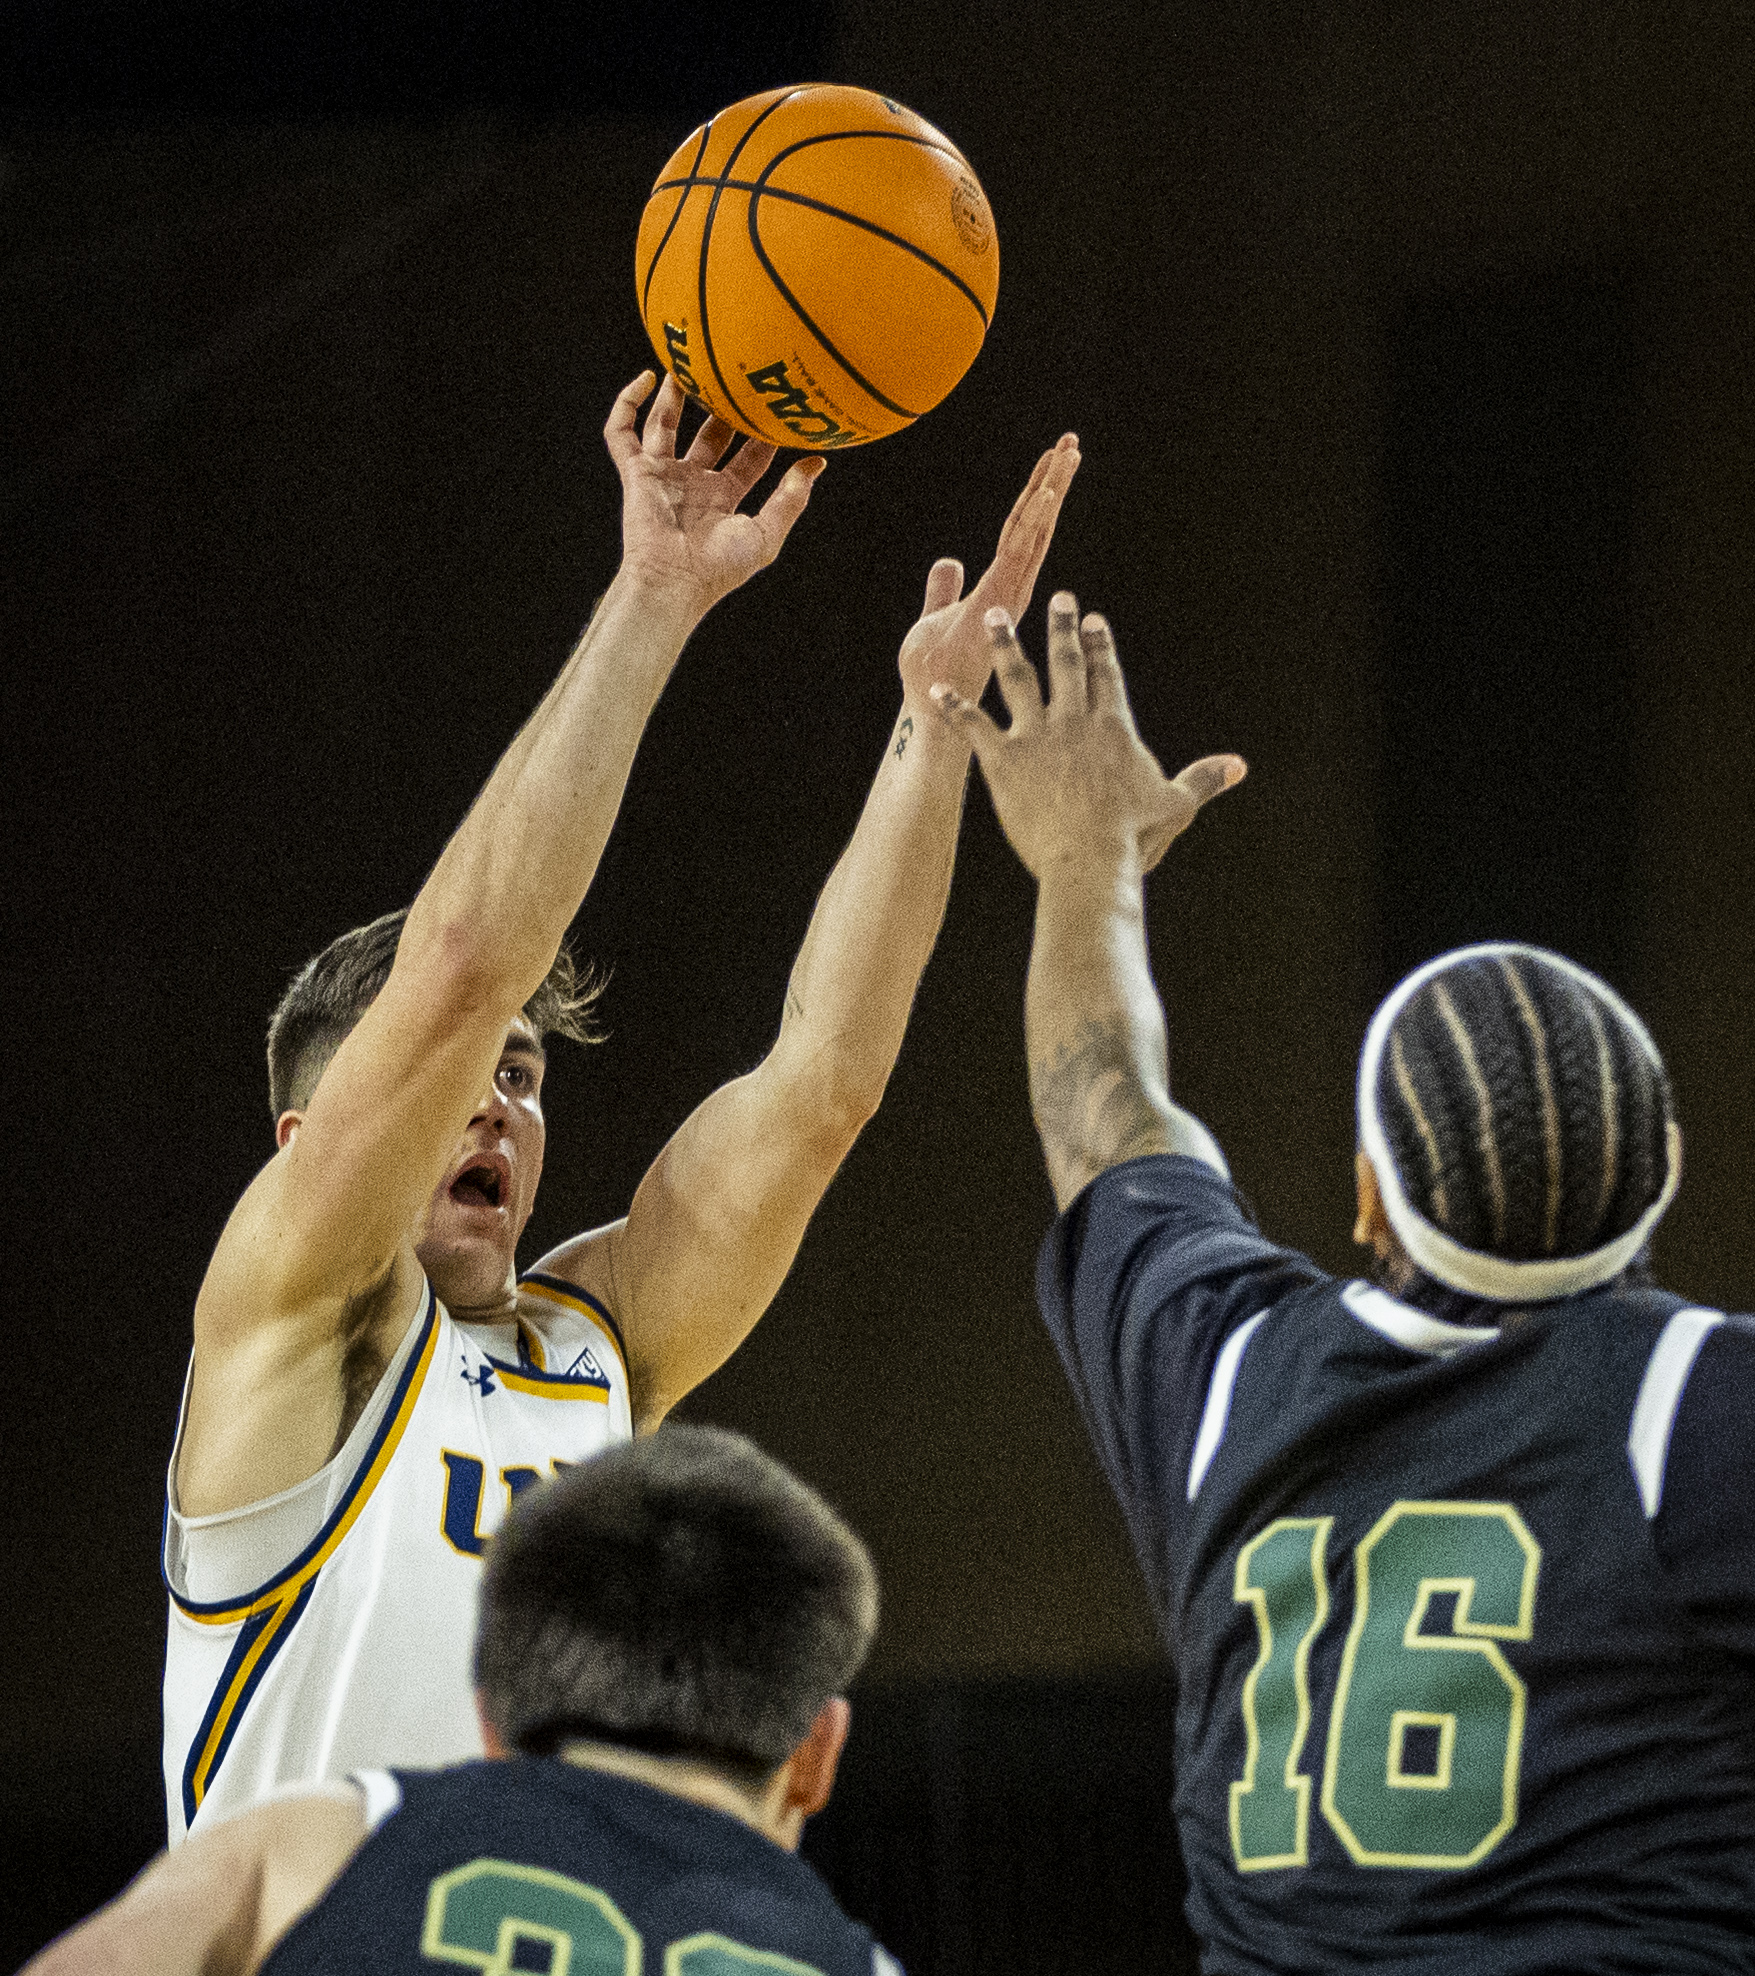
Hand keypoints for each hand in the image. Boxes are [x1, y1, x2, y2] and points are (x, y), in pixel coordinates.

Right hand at [603, 372, 825, 614]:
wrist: (674, 582)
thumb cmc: (719, 568)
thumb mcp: (765, 534)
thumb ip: (791, 499)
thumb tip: (816, 462)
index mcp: (724, 498)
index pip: (749, 457)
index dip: (765, 435)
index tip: (782, 409)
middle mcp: (693, 483)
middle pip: (711, 434)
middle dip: (725, 407)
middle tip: (741, 376)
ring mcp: (663, 476)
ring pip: (666, 423)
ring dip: (676, 394)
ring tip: (689, 362)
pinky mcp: (636, 473)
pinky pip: (622, 432)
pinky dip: (628, 403)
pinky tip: (646, 378)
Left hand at [896, 434, 1080, 712]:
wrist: (933, 709)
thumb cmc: (934, 672)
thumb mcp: (934, 616)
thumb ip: (942, 589)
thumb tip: (946, 560)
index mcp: (999, 584)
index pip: (1020, 529)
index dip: (1035, 494)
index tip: (1051, 460)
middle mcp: (1012, 586)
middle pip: (1035, 523)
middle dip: (1053, 481)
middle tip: (1071, 442)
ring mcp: (1009, 593)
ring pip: (1035, 530)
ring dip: (1052, 489)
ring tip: (1069, 451)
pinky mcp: (1001, 601)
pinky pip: (1020, 552)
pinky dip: (1036, 521)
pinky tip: (1047, 492)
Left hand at [932, 593, 1245, 877]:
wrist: (1089, 860)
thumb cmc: (1134, 838)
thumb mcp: (1175, 805)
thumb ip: (1204, 779)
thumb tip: (1239, 766)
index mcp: (1113, 726)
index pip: (1107, 674)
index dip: (1100, 645)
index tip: (1093, 620)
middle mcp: (1074, 720)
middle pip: (1066, 663)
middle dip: (1061, 628)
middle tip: (1057, 598)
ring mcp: (1036, 736)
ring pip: (1017, 679)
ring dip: (1004, 645)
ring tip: (993, 616)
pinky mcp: (1002, 759)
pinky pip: (973, 725)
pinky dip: (954, 706)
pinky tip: (936, 689)